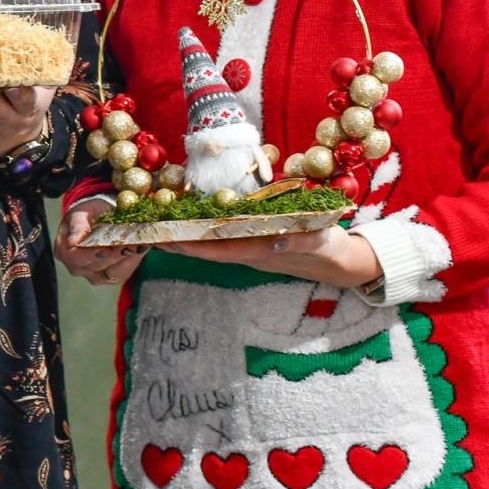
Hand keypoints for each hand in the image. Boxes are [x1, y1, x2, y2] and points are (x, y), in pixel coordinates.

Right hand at [55, 197, 146, 285]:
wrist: (100, 218)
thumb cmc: (89, 213)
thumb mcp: (82, 212)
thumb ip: (78, 225)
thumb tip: (74, 241)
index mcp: (63, 249)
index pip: (76, 257)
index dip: (93, 253)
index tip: (109, 246)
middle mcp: (74, 266)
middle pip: (96, 265)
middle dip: (115, 253)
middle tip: (131, 241)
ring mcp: (91, 275)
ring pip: (110, 272)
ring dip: (127, 258)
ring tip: (138, 243)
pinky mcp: (107, 278)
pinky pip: (121, 275)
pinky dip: (132, 262)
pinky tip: (138, 249)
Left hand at [159, 227, 379, 287]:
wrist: (343, 263)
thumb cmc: (331, 248)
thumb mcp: (321, 241)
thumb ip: (302, 238)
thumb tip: (279, 236)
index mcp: (260, 253)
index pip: (218, 250)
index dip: (191, 245)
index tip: (166, 239)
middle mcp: (249, 254)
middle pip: (206, 250)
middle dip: (177, 243)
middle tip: (146, 233)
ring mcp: (250, 252)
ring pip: (211, 246)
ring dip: (186, 238)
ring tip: (157, 228)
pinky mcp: (254, 247)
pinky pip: (223, 241)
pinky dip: (204, 233)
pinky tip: (190, 225)